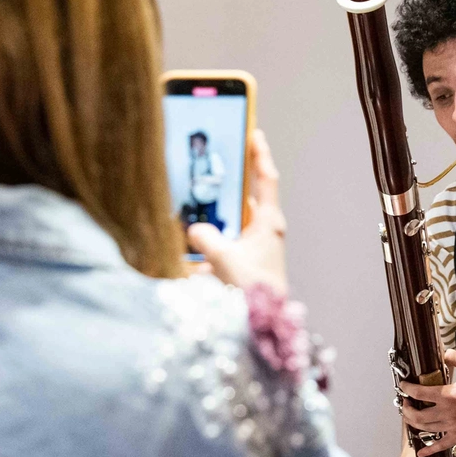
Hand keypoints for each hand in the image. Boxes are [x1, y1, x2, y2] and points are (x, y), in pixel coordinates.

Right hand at [187, 129, 286, 292]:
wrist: (264, 324)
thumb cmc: (253, 291)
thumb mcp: (225, 261)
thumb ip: (205, 239)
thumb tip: (193, 230)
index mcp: (268, 223)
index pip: (265, 179)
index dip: (259, 154)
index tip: (252, 132)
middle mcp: (263, 231)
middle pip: (244, 197)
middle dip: (227, 183)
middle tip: (211, 164)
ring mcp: (254, 246)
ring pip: (231, 221)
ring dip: (213, 216)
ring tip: (190, 203)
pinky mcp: (243, 260)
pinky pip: (223, 243)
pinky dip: (208, 241)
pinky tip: (186, 246)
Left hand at [398, 349, 455, 456]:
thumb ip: (453, 357)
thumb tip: (442, 352)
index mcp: (449, 395)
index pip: (419, 394)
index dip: (407, 389)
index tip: (404, 386)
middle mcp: (448, 413)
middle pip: (417, 415)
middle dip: (406, 409)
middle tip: (406, 403)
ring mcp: (453, 426)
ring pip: (425, 429)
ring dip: (413, 423)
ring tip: (411, 415)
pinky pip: (440, 445)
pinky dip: (429, 450)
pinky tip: (421, 452)